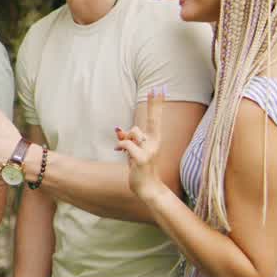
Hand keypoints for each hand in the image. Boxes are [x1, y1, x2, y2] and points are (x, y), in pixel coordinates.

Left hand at [117, 87, 165, 203]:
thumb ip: (127, 139)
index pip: (156, 119)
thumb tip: (117, 128)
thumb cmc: (140, 169)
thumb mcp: (132, 152)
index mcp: (154, 140)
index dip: (157, 104)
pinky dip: (121, 145)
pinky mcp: (142, 158)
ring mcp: (150, 150)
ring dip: (126, 139)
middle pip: (154, 119)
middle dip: (155, 104)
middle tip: (156, 88)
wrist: (147, 188)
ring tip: (126, 152)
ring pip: (133, 132)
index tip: (160, 90)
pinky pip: (126, 143)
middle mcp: (155, 143)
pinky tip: (119, 152)